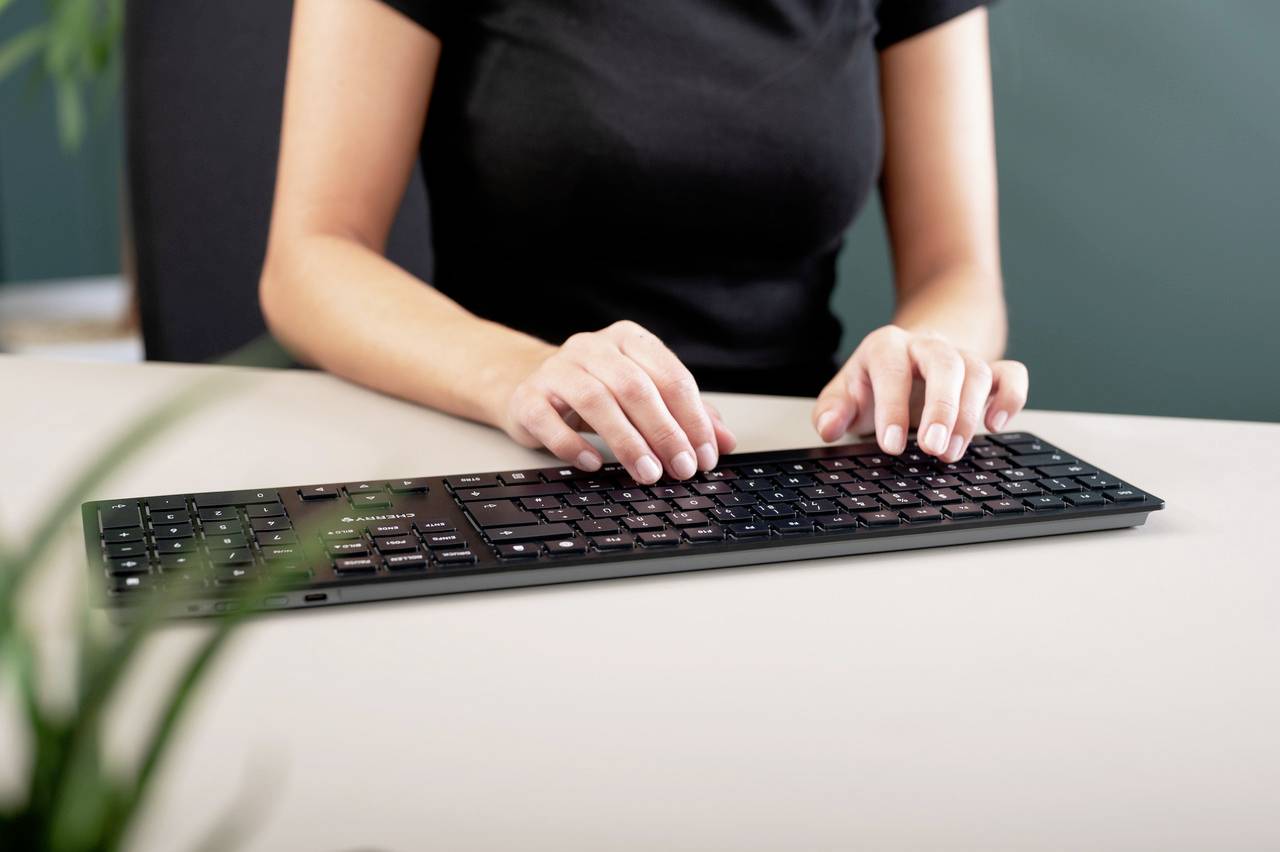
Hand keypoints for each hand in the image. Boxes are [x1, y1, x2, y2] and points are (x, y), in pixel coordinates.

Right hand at [498, 321, 736, 482]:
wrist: (530, 385)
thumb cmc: (597, 391)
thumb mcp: (644, 395)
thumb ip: (686, 414)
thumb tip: (725, 442)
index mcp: (629, 340)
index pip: (670, 377)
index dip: (693, 419)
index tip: (706, 456)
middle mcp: (592, 347)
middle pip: (636, 388)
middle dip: (665, 433)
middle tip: (681, 469)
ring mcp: (556, 369)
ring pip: (596, 401)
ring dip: (626, 442)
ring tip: (647, 473)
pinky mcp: (527, 396)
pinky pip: (548, 420)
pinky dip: (573, 445)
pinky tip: (593, 464)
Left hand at [811, 325, 1027, 460]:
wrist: (906, 359)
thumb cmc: (873, 384)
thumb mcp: (844, 395)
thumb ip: (831, 411)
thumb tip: (829, 427)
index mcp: (886, 347)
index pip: (892, 369)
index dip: (893, 407)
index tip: (891, 446)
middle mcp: (926, 346)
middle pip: (945, 363)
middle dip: (942, 408)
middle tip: (933, 449)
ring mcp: (960, 356)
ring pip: (978, 371)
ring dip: (969, 415)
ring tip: (951, 453)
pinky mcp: (988, 370)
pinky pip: (1012, 374)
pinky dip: (1011, 397)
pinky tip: (996, 424)